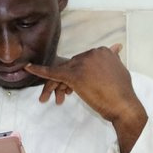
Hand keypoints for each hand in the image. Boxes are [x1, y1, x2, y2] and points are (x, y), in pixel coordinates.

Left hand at [24, 45, 147, 147]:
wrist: (124, 106)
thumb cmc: (123, 93)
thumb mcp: (121, 70)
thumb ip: (114, 58)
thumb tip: (116, 47)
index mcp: (101, 51)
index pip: (82, 61)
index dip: (79, 75)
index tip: (82, 87)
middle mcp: (91, 54)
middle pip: (71, 66)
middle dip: (66, 81)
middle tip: (65, 96)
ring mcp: (82, 64)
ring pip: (63, 72)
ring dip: (55, 85)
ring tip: (50, 98)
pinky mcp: (74, 75)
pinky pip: (53, 72)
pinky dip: (39, 70)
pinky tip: (28, 68)